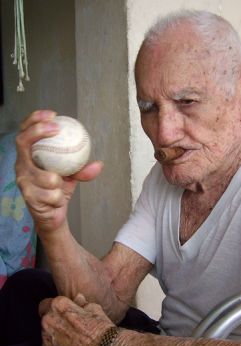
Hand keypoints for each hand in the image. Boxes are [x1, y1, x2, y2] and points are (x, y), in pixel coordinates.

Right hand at [15, 110, 102, 232]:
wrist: (52, 215)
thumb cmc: (58, 190)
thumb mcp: (72, 176)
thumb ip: (83, 169)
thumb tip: (98, 165)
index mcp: (30, 156)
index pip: (25, 132)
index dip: (35, 120)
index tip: (53, 114)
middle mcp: (22, 165)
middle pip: (23, 142)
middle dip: (38, 132)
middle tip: (56, 129)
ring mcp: (23, 181)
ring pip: (46, 176)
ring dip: (59, 181)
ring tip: (60, 185)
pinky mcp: (27, 196)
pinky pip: (51, 194)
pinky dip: (59, 197)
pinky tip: (57, 200)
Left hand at [39, 294, 114, 345]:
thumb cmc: (101, 328)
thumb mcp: (94, 308)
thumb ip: (81, 302)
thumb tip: (78, 298)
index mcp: (59, 305)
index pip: (47, 302)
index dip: (56, 307)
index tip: (64, 312)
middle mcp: (48, 320)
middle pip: (44, 316)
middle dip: (54, 318)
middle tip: (69, 324)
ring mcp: (46, 337)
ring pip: (45, 331)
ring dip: (54, 331)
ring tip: (70, 336)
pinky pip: (48, 344)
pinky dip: (55, 344)